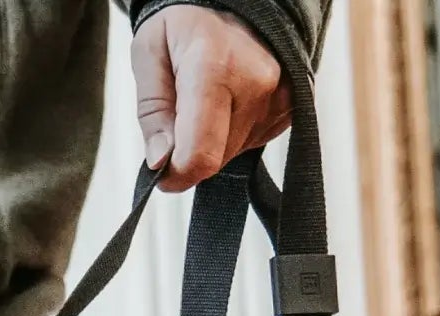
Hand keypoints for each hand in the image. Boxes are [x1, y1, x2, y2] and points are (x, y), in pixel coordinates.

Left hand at [132, 6, 292, 192]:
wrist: (235, 0)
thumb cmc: (186, 23)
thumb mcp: (149, 54)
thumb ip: (152, 112)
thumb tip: (160, 162)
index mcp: (216, 69)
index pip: (199, 156)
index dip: (175, 175)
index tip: (161, 169)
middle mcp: (256, 84)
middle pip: (213, 161)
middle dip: (189, 151)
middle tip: (182, 112)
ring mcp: (279, 96)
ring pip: (231, 156)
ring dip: (212, 141)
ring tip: (208, 97)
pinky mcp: (290, 108)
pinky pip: (250, 145)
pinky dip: (232, 133)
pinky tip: (228, 101)